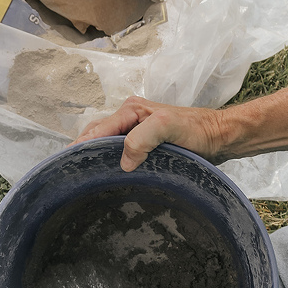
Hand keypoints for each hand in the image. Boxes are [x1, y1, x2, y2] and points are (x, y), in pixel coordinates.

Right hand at [75, 96, 228, 170]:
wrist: (220, 136)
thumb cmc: (197, 130)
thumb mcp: (168, 127)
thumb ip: (143, 138)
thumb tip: (123, 161)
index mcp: (131, 110)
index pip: (98, 130)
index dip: (82, 146)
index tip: (67, 164)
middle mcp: (131, 117)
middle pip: (97, 134)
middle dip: (83, 150)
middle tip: (71, 174)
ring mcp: (138, 130)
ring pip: (108, 143)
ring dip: (96, 156)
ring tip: (84, 176)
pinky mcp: (147, 143)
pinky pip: (121, 150)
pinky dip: (111, 161)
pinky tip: (108, 174)